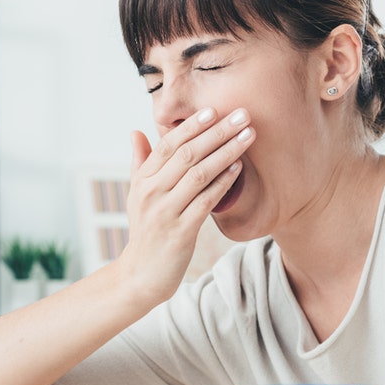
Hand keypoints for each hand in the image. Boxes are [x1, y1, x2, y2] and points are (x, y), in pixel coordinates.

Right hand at [117, 107, 252, 303]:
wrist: (141, 274)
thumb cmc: (145, 231)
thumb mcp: (136, 195)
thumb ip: (140, 162)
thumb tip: (136, 132)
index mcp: (142, 180)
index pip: (167, 144)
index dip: (192, 126)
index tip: (214, 110)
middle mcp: (152, 192)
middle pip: (187, 154)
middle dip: (217, 132)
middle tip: (242, 114)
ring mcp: (165, 212)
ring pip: (199, 174)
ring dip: (226, 152)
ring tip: (248, 136)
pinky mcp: (181, 232)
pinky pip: (206, 201)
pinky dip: (223, 182)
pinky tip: (239, 168)